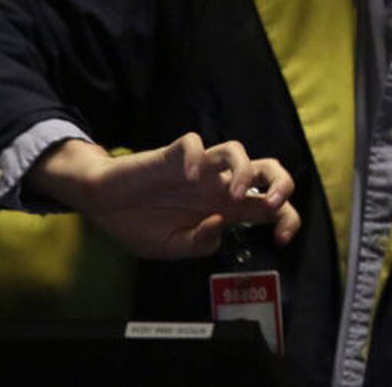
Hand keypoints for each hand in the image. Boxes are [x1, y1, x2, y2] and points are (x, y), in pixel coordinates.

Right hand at [28, 132, 300, 259]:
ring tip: (235, 195)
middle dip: (281, 182)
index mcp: (225, 209)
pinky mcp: (173, 155)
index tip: (282, 238)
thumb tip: (220, 226)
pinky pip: (192, 143)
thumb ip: (198, 244)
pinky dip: (195, 157)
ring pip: (235, 149)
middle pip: (267, 168)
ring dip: (245, 170)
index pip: (270, 206)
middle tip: (273, 204)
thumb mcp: (171, 248)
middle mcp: (218, 185)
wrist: (104, 205)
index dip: (287, 218)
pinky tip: (187, 177)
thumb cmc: (141, 224)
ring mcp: (198, 168)